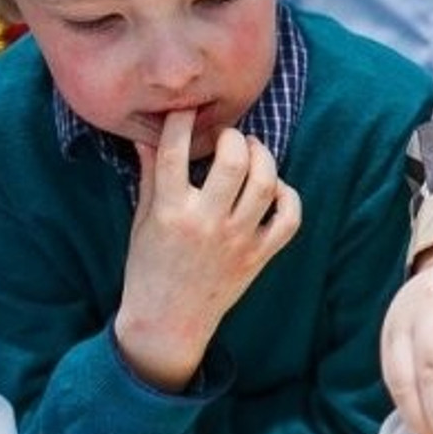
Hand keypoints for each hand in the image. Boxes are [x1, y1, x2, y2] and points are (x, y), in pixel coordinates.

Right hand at [115, 109, 300, 390]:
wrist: (168, 322)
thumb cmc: (149, 268)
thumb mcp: (143, 221)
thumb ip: (150, 176)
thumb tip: (146, 136)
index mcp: (170, 212)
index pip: (174, 153)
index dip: (181, 123)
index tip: (186, 111)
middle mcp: (206, 224)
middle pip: (233, 162)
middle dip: (233, 137)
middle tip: (228, 136)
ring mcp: (238, 241)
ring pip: (266, 184)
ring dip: (263, 157)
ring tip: (252, 151)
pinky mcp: (259, 256)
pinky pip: (289, 218)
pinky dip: (288, 196)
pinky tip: (274, 188)